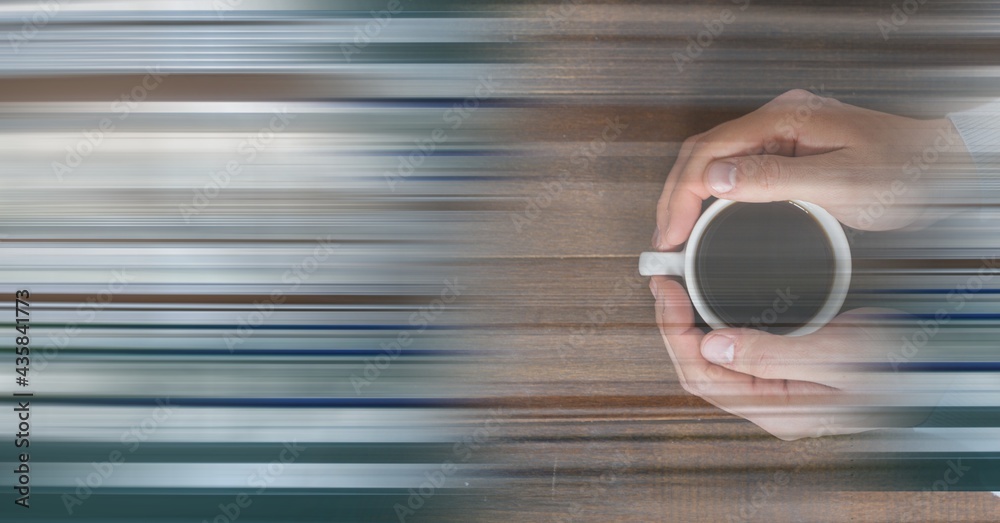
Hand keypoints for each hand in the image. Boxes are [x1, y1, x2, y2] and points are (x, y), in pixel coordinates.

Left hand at [649, 277, 929, 439]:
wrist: (922, 366)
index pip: (700, 376)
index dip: (673, 333)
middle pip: (698, 367)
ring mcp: (771, 385)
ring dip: (688, 322)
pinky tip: (706, 300)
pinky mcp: (779, 365)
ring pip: (711, 357)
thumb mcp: (836, 354)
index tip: (665, 292)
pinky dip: (711, 321)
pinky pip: (732, 347)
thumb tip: (713, 348)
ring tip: (675, 286)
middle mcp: (766, 400)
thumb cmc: (890, 367)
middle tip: (662, 282)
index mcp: (774, 407)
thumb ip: (773, 355)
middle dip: (673, 324)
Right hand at [652, 89, 972, 249]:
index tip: (670, 232)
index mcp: (785, 119)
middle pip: (705, 154)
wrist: (942, 168)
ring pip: (716, 162)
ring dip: (690, 197)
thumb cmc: (904, 171)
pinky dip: (712, 196)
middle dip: (676, 197)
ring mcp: (782, 135)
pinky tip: (706, 217)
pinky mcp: (789, 152)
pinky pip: (737, 169)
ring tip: (676, 234)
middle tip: (665, 240)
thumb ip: (775, 179)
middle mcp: (779, 121)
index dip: (681, 194)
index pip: (710, 151)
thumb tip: (716, 178)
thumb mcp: (840, 183)